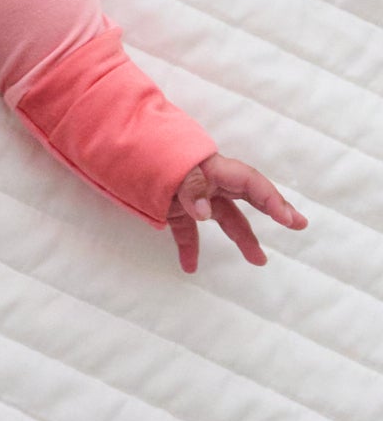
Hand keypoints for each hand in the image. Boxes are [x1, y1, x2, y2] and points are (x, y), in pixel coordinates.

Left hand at [167, 153, 307, 273]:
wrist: (122, 152)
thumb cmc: (154, 155)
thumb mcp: (174, 168)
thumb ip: (191, 188)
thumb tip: (205, 214)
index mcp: (213, 169)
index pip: (250, 183)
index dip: (272, 200)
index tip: (289, 219)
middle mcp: (210, 184)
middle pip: (247, 199)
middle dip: (274, 210)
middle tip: (298, 224)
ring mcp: (195, 198)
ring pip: (225, 220)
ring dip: (242, 240)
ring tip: (260, 261)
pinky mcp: (175, 211)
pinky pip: (187, 233)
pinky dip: (189, 249)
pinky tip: (189, 267)